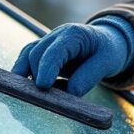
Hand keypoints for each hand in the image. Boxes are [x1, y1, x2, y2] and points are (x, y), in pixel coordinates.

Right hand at [12, 21, 130, 95]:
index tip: (43, 86)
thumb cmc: (109, 51)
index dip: (47, 69)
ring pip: (27, 56)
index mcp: (74, 35)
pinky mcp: (43, 53)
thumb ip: (88, 78)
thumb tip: (70, 94)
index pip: (54, 51)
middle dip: (35, 75)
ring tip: (26, 95)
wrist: (107, 42)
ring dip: (24, 75)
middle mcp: (57, 36)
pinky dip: (26, 75)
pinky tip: (29, 91)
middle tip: (38, 98)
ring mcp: (48, 43)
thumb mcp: (107, 63)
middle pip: (36, 54)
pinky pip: (28, 61)